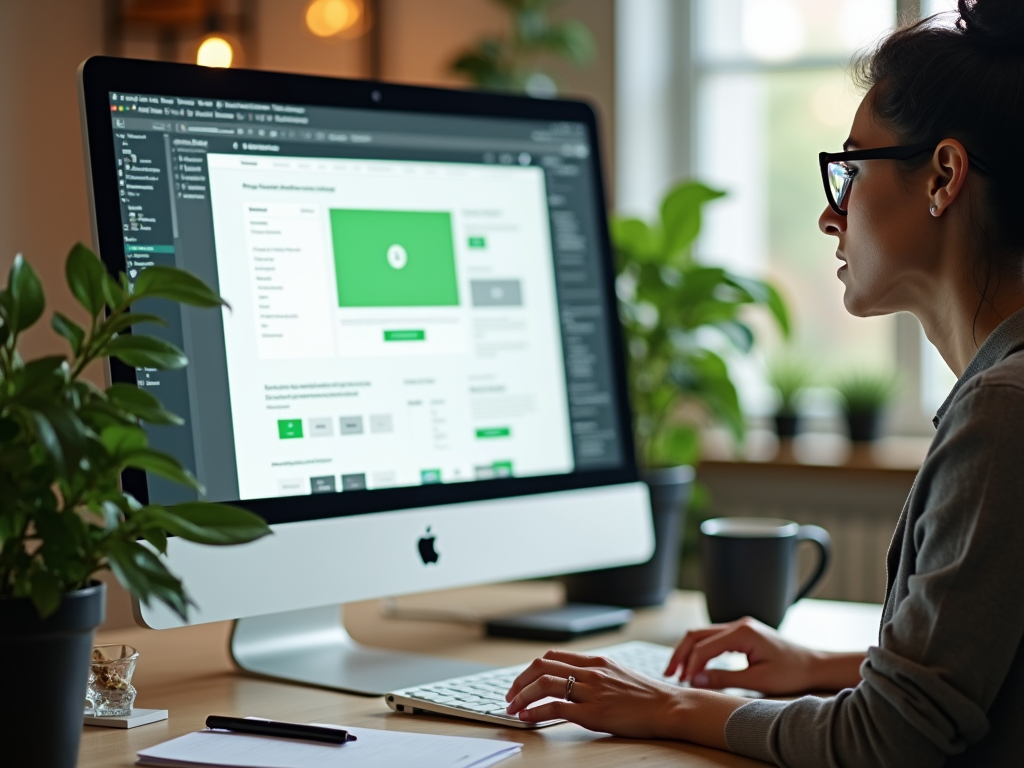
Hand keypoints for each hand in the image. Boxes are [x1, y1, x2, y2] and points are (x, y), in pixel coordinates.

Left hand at [504, 650, 684, 737]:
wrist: (669, 707)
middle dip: (519, 680)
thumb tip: (572, 680)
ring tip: (513, 708)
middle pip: (542, 666)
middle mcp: (591, 671)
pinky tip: (526, 718)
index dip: (531, 668)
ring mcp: (592, 691)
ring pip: (544, 684)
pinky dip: (535, 712)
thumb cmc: (646, 695)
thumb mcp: (618, 674)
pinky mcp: (594, 713)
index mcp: (596, 661)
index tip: (521, 682)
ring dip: (522, 696)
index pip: (553, 656)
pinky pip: (555, 708)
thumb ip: (595, 674)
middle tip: (510, 695)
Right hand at [664, 616, 859, 694]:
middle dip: (681, 654)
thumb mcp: (757, 680)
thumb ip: (724, 678)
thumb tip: (695, 679)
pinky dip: (701, 651)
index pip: (705, 646)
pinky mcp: (741, 633)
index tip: (684, 683)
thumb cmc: (791, 672)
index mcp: (742, 632)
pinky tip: (695, 666)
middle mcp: (738, 624)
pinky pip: (713, 638)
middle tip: (669, 674)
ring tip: (678, 672)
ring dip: (688, 652)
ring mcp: (739, 626)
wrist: (813, 665)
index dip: (691, 665)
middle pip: (697, 634)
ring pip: (702, 634)